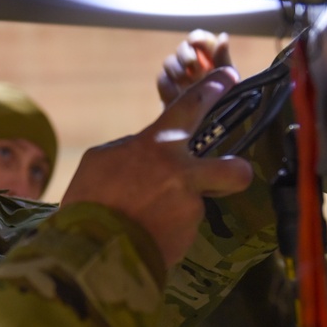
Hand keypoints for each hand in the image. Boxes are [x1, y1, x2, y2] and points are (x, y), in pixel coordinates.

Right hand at [62, 76, 252, 266]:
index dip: (213, 88)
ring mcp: (189, 208)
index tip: (229, 76)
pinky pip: (179, 229)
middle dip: (236, 171)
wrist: (93, 251)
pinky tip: (143, 235)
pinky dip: (164, 231)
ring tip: (150, 219)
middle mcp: (183, 174)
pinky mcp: (187, 237)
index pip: (192, 106)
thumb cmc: (90, 200)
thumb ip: (131, 150)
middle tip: (231, 173)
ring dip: (177, 210)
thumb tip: (143, 153)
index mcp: (158, 145)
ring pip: (194, 204)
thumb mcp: (101, 160)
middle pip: (233, 169)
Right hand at [156, 30, 236, 105]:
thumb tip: (223, 37)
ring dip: (176, 69)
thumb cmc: (226, 108)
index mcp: (213, 61)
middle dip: (185, 54)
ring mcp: (180, 80)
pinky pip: (163, 80)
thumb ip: (225, 62)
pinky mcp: (169, 94)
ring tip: (184, 81)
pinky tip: (177, 95)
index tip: (196, 42)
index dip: (198, 38)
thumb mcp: (231, 84)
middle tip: (191, 65)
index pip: (202, 41)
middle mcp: (196, 68)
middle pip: (183, 49)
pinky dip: (169, 85)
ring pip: (170, 62)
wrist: (209, 138)